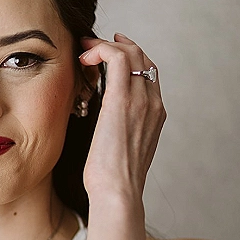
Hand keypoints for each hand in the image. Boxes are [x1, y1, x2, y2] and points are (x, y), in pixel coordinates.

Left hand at [79, 33, 166, 200]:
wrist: (117, 193)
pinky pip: (117, 59)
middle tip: (93, 46)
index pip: (148, 74)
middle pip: (142, 58)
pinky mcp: (122, 100)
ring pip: (131, 53)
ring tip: (85, 50)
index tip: (107, 54)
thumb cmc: (113, 182)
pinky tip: (84, 59)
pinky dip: (100, 50)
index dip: (129, 58)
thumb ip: (119, 134)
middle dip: (117, 46)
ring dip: (106, 46)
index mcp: (155, 116)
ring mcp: (141, 100)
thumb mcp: (122, 153)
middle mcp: (153, 104)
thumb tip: (104, 131)